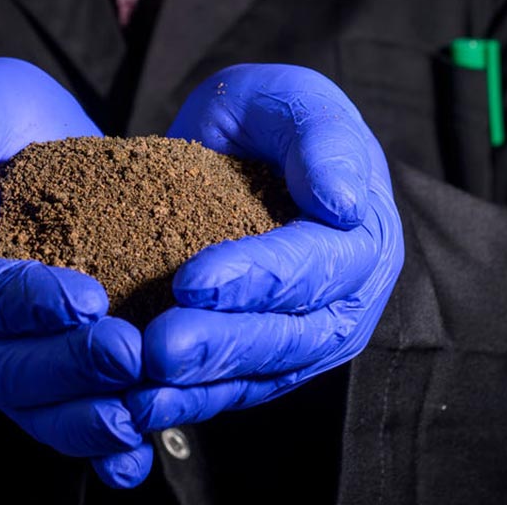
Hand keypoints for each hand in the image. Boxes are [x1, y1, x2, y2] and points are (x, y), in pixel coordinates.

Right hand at [0, 57, 155, 487]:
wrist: (16, 138)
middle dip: (63, 367)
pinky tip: (139, 454)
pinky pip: (56, 418)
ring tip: (142, 411)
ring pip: (26, 406)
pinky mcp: (30, 371)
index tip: (85, 296)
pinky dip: (96, 443)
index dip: (17, 304)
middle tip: (131, 354)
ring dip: (84, 416)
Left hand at [126, 64, 401, 434]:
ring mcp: (315, 336)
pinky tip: (140, 405)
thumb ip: (321, 138)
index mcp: (365, 230)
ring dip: (203, 385)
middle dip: (223, 343)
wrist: (250, 151)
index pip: (316, 262)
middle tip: (159, 348)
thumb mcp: (292, 100)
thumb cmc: (272, 119)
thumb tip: (343, 202)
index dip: (258, 276)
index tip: (193, 282)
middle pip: (293, 334)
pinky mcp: (276, 363)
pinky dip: (192, 402)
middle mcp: (350, 296)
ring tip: (143, 388)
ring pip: (265, 373)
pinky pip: (238, 391)